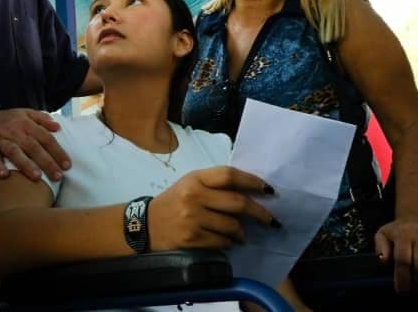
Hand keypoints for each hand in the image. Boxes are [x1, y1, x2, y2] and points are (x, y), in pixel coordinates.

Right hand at [0, 108, 69, 181]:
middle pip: (33, 146)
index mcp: (25, 123)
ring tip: (37, 177)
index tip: (67, 164)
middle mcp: (14, 131)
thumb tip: (57, 127)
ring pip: (15, 152)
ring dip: (26, 164)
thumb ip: (41, 118)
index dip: (57, 150)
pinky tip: (4, 175)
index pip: (45, 137)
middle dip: (47, 161)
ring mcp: (0, 140)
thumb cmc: (4, 120)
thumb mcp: (23, 113)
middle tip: (58, 175)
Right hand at [148, 166, 278, 251]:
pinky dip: (230, 243)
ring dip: (243, 232)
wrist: (146, 225)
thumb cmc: (173, 202)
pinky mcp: (191, 238)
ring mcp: (192, 218)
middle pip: (237, 202)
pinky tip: (229, 242)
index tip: (269, 190)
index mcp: (195, 178)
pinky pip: (222, 242)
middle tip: (271, 220)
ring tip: (243, 235)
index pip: (229, 175)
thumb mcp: (190, 185)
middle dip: (259, 213)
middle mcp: (193, 195)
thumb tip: (250, 193)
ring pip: (232, 225)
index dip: (252, 181)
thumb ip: (215, 185)